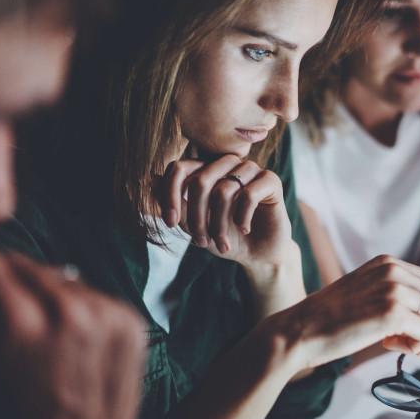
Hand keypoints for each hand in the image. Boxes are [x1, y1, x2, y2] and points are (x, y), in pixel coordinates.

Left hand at [155, 154, 292, 266]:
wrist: (259, 254)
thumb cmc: (226, 237)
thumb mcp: (194, 225)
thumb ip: (174, 205)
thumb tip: (148, 180)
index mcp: (207, 169)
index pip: (179, 168)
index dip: (169, 194)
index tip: (169, 222)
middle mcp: (228, 164)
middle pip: (201, 180)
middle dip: (196, 216)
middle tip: (200, 241)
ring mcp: (251, 170)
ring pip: (224, 190)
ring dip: (218, 223)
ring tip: (221, 243)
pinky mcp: (271, 181)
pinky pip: (249, 195)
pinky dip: (242, 218)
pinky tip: (244, 229)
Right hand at [266, 255, 419, 371]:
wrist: (298, 331)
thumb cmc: (328, 320)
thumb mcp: (365, 291)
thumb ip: (392, 292)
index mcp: (387, 262)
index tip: (408, 327)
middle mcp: (393, 270)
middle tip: (405, 340)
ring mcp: (394, 289)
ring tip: (396, 343)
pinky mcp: (392, 312)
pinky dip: (416, 347)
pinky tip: (389, 345)